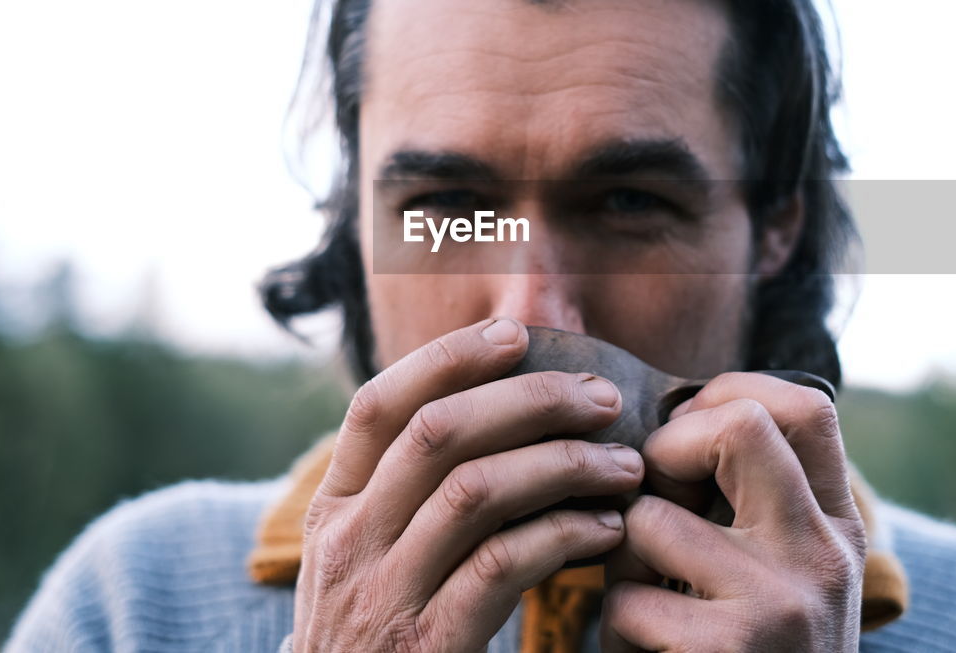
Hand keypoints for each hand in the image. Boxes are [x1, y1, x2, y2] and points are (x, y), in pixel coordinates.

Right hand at [293, 317, 645, 651]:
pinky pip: (501, 567)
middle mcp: (348, 543)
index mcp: (333, 508)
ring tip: (623, 465)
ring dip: (562, 464)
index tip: (514, 334)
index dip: (447, 358)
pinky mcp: (427, 646)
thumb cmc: (381, 635)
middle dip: (528, 400)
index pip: (378, 406)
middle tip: (598, 397)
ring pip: (474, 492)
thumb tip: (499, 413)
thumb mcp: (370, 558)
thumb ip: (412, 494)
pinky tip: (607, 530)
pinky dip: (563, 536)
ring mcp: (382, 596)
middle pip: (436, 434)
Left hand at [600, 372, 865, 651]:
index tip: (688, 422)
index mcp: (839, 527)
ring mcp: (782, 603)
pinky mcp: (732, 651)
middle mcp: (823, 555)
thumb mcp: (788, 571)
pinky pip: (628, 600)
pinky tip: (645, 652)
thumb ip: (755, 500)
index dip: (731, 392)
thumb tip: (676, 417)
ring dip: (622, 557)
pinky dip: (618, 626)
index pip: (806, 408)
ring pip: (651, 518)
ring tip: (645, 597)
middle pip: (739, 428)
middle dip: (669, 448)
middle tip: (655, 498)